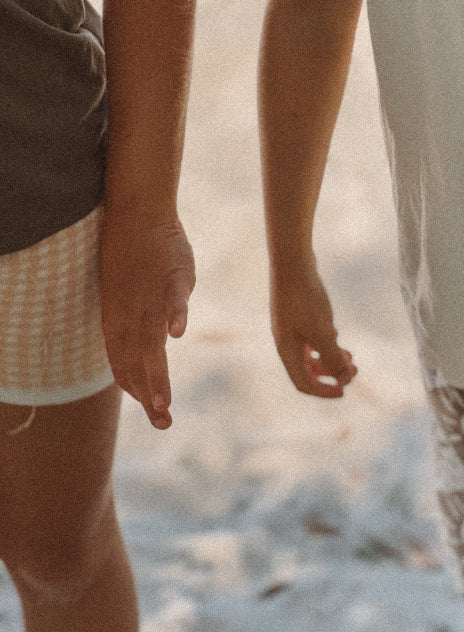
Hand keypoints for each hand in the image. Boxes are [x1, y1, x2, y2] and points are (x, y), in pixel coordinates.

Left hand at [99, 211, 195, 428]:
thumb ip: (153, 315)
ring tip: (162, 402)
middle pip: (135, 361)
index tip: (154, 410)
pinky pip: (172, 298)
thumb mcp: (137, 290)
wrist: (136, 209)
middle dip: (149, 395)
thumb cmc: (139, 249)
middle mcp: (130, 312)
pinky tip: (177, 334)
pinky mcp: (170, 275)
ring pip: (149, 341)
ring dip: (156, 373)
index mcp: (118, 318)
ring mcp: (149, 295)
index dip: (137, 388)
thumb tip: (172, 332)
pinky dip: (174, 315)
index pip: (124, 363)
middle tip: (162, 422)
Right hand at [271, 265, 356, 397]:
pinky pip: (311, 337)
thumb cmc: (305, 298)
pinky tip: (337, 335)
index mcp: (287, 351)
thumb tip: (345, 379)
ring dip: (330, 358)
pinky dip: (325, 342)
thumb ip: (333, 357)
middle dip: (331, 374)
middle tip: (354, 371)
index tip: (344, 390)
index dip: (323, 391)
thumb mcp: (322, 331)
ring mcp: (291, 327)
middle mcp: (286, 342)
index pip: (303, 383)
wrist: (292, 261)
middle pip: (308, 370)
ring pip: (310, 353)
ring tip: (350, 356)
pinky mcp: (297, 313)